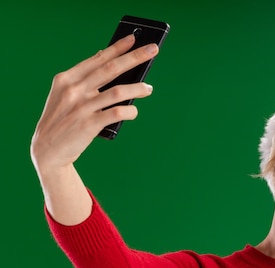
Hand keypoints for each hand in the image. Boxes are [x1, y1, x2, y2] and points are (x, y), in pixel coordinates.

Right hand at [30, 34, 157, 173]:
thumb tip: (105, 58)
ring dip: (137, 88)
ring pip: (118, 91)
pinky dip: (129, 111)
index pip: (97, 59)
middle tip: (153, 50)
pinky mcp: (89, 124)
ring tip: (149, 88)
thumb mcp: (65, 95)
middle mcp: (74, 90)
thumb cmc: (63, 120)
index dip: (117, 48)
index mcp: (67, 79)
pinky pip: (116, 113)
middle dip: (134, 57)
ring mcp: (82, 107)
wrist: (48, 149)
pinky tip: (134, 111)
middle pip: (111, 68)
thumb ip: (83, 80)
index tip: (133, 38)